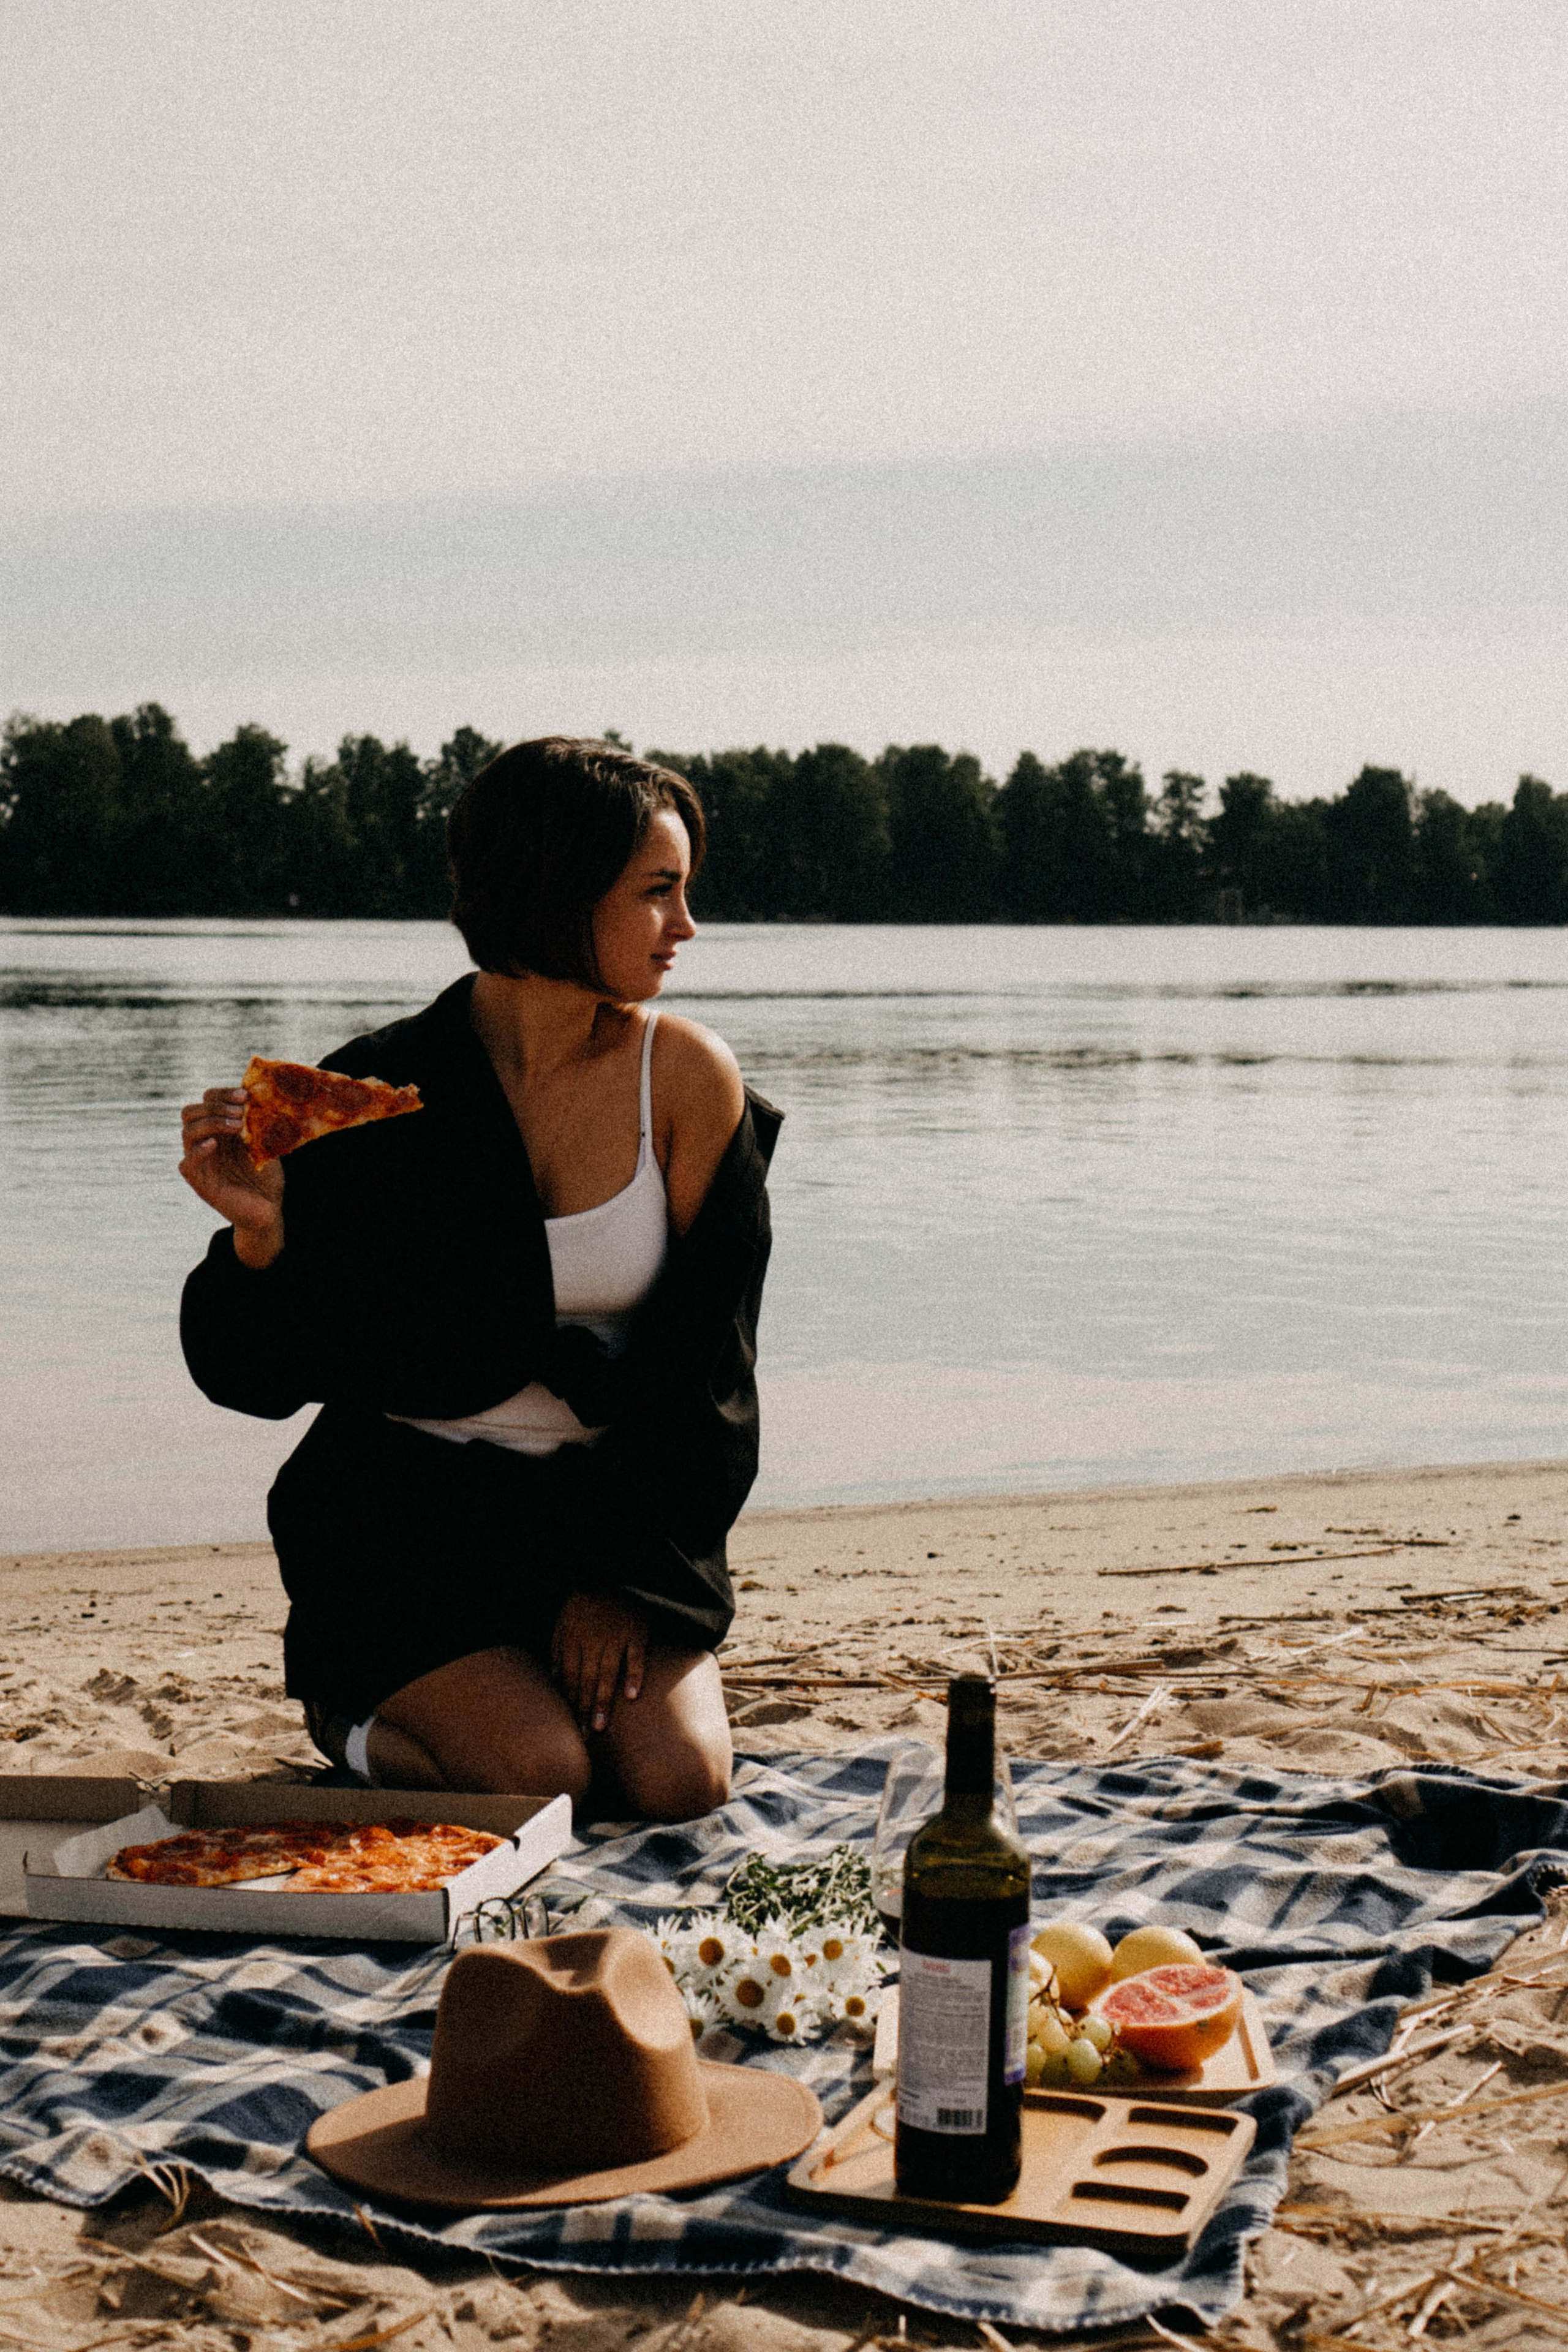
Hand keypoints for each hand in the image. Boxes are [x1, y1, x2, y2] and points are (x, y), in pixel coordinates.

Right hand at [179, 1087, 285, 1267]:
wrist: (269, 1208)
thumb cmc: (266, 1175)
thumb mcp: (264, 1143)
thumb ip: (257, 1122)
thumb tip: (260, 1094)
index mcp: (218, 1129)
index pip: (207, 1100)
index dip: (222, 1093)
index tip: (244, 1095)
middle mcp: (205, 1141)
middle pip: (190, 1112)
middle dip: (214, 1106)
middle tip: (239, 1111)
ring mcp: (200, 1161)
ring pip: (187, 1132)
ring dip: (211, 1123)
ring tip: (237, 1126)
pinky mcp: (199, 1181)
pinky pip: (186, 1163)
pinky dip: (198, 1151)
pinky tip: (214, 1145)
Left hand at [551, 1592, 648, 1734]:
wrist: (615, 1573)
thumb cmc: (586, 1602)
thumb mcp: (564, 1619)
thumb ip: (559, 1647)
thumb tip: (555, 1677)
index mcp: (573, 1637)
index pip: (570, 1675)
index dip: (570, 1700)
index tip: (571, 1725)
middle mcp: (593, 1639)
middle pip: (587, 1679)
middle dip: (585, 1708)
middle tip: (586, 1735)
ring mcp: (616, 1636)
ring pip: (608, 1672)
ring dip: (604, 1700)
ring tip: (601, 1725)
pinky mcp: (637, 1632)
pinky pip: (636, 1656)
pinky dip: (635, 1675)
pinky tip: (632, 1696)